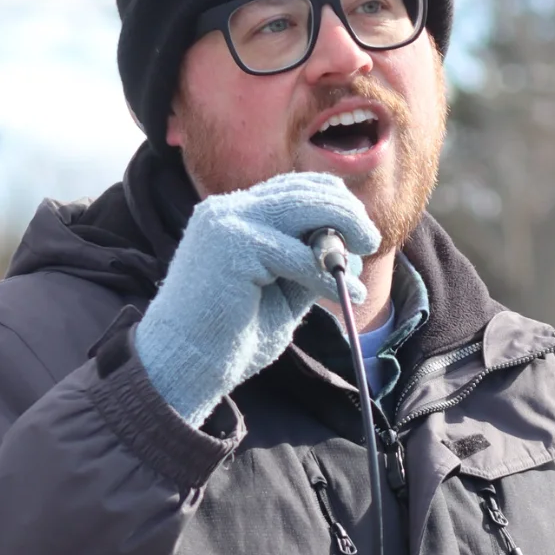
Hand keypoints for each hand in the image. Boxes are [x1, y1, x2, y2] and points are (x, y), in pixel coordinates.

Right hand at [135, 172, 380, 425]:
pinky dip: (326, 275)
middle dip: (345, 212)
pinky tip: (347, 293)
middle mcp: (227, 210)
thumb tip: (350, 251)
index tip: (360, 232)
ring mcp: (227, 223)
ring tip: (362, 259)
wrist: (184, 367)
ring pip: (304, 208)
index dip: (334, 202)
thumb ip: (309, 266)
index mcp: (233, 215)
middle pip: (303, 189)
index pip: (294, 187)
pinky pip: (297, 254)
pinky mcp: (233, 246)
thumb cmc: (229, 336)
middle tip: (369, 240)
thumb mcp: (281, 291)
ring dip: (342, 230)